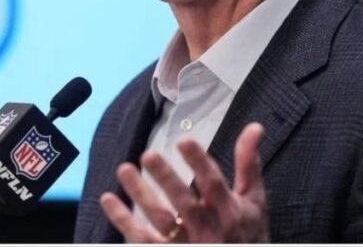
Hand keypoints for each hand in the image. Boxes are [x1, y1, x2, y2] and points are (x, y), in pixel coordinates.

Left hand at [99, 122, 269, 242]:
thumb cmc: (247, 234)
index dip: (199, 163)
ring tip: (124, 169)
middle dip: (167, 179)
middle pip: (185, 203)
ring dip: (141, 195)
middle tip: (149, 155)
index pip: (213, 184)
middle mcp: (208, 229)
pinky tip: (108, 199)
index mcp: (229, 211)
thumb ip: (248, 164)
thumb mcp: (254, 201)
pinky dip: (123, 221)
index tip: (183, 140)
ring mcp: (187, 244)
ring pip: (161, 220)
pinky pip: (142, 239)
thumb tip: (254, 127)